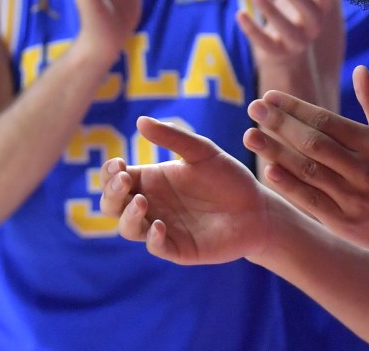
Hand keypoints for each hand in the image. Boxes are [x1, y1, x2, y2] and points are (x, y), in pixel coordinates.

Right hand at [99, 116, 271, 264]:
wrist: (257, 207)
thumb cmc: (228, 178)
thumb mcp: (202, 152)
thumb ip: (173, 138)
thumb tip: (140, 120)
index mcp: (152, 180)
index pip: (117, 179)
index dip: (110, 173)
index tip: (118, 164)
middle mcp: (152, 205)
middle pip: (113, 205)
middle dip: (111, 194)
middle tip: (124, 180)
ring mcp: (162, 228)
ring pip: (128, 228)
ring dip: (128, 216)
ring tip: (141, 202)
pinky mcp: (177, 248)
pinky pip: (156, 247)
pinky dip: (152, 239)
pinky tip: (159, 226)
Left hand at [238, 0, 339, 68]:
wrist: (287, 49)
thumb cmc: (298, 7)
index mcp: (323, 6)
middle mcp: (314, 26)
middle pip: (310, 12)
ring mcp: (296, 41)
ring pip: (288, 30)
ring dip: (272, 12)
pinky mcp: (276, 52)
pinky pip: (265, 44)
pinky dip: (253, 30)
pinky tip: (240, 14)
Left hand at [245, 66, 368, 254]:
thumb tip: (360, 70)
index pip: (326, 121)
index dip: (295, 107)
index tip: (269, 97)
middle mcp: (363, 168)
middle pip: (313, 142)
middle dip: (280, 124)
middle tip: (253, 108)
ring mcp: (353, 197)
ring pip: (308, 170)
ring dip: (276, 151)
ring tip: (251, 135)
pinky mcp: (344, 222)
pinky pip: (311, 201)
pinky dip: (289, 185)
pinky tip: (268, 170)